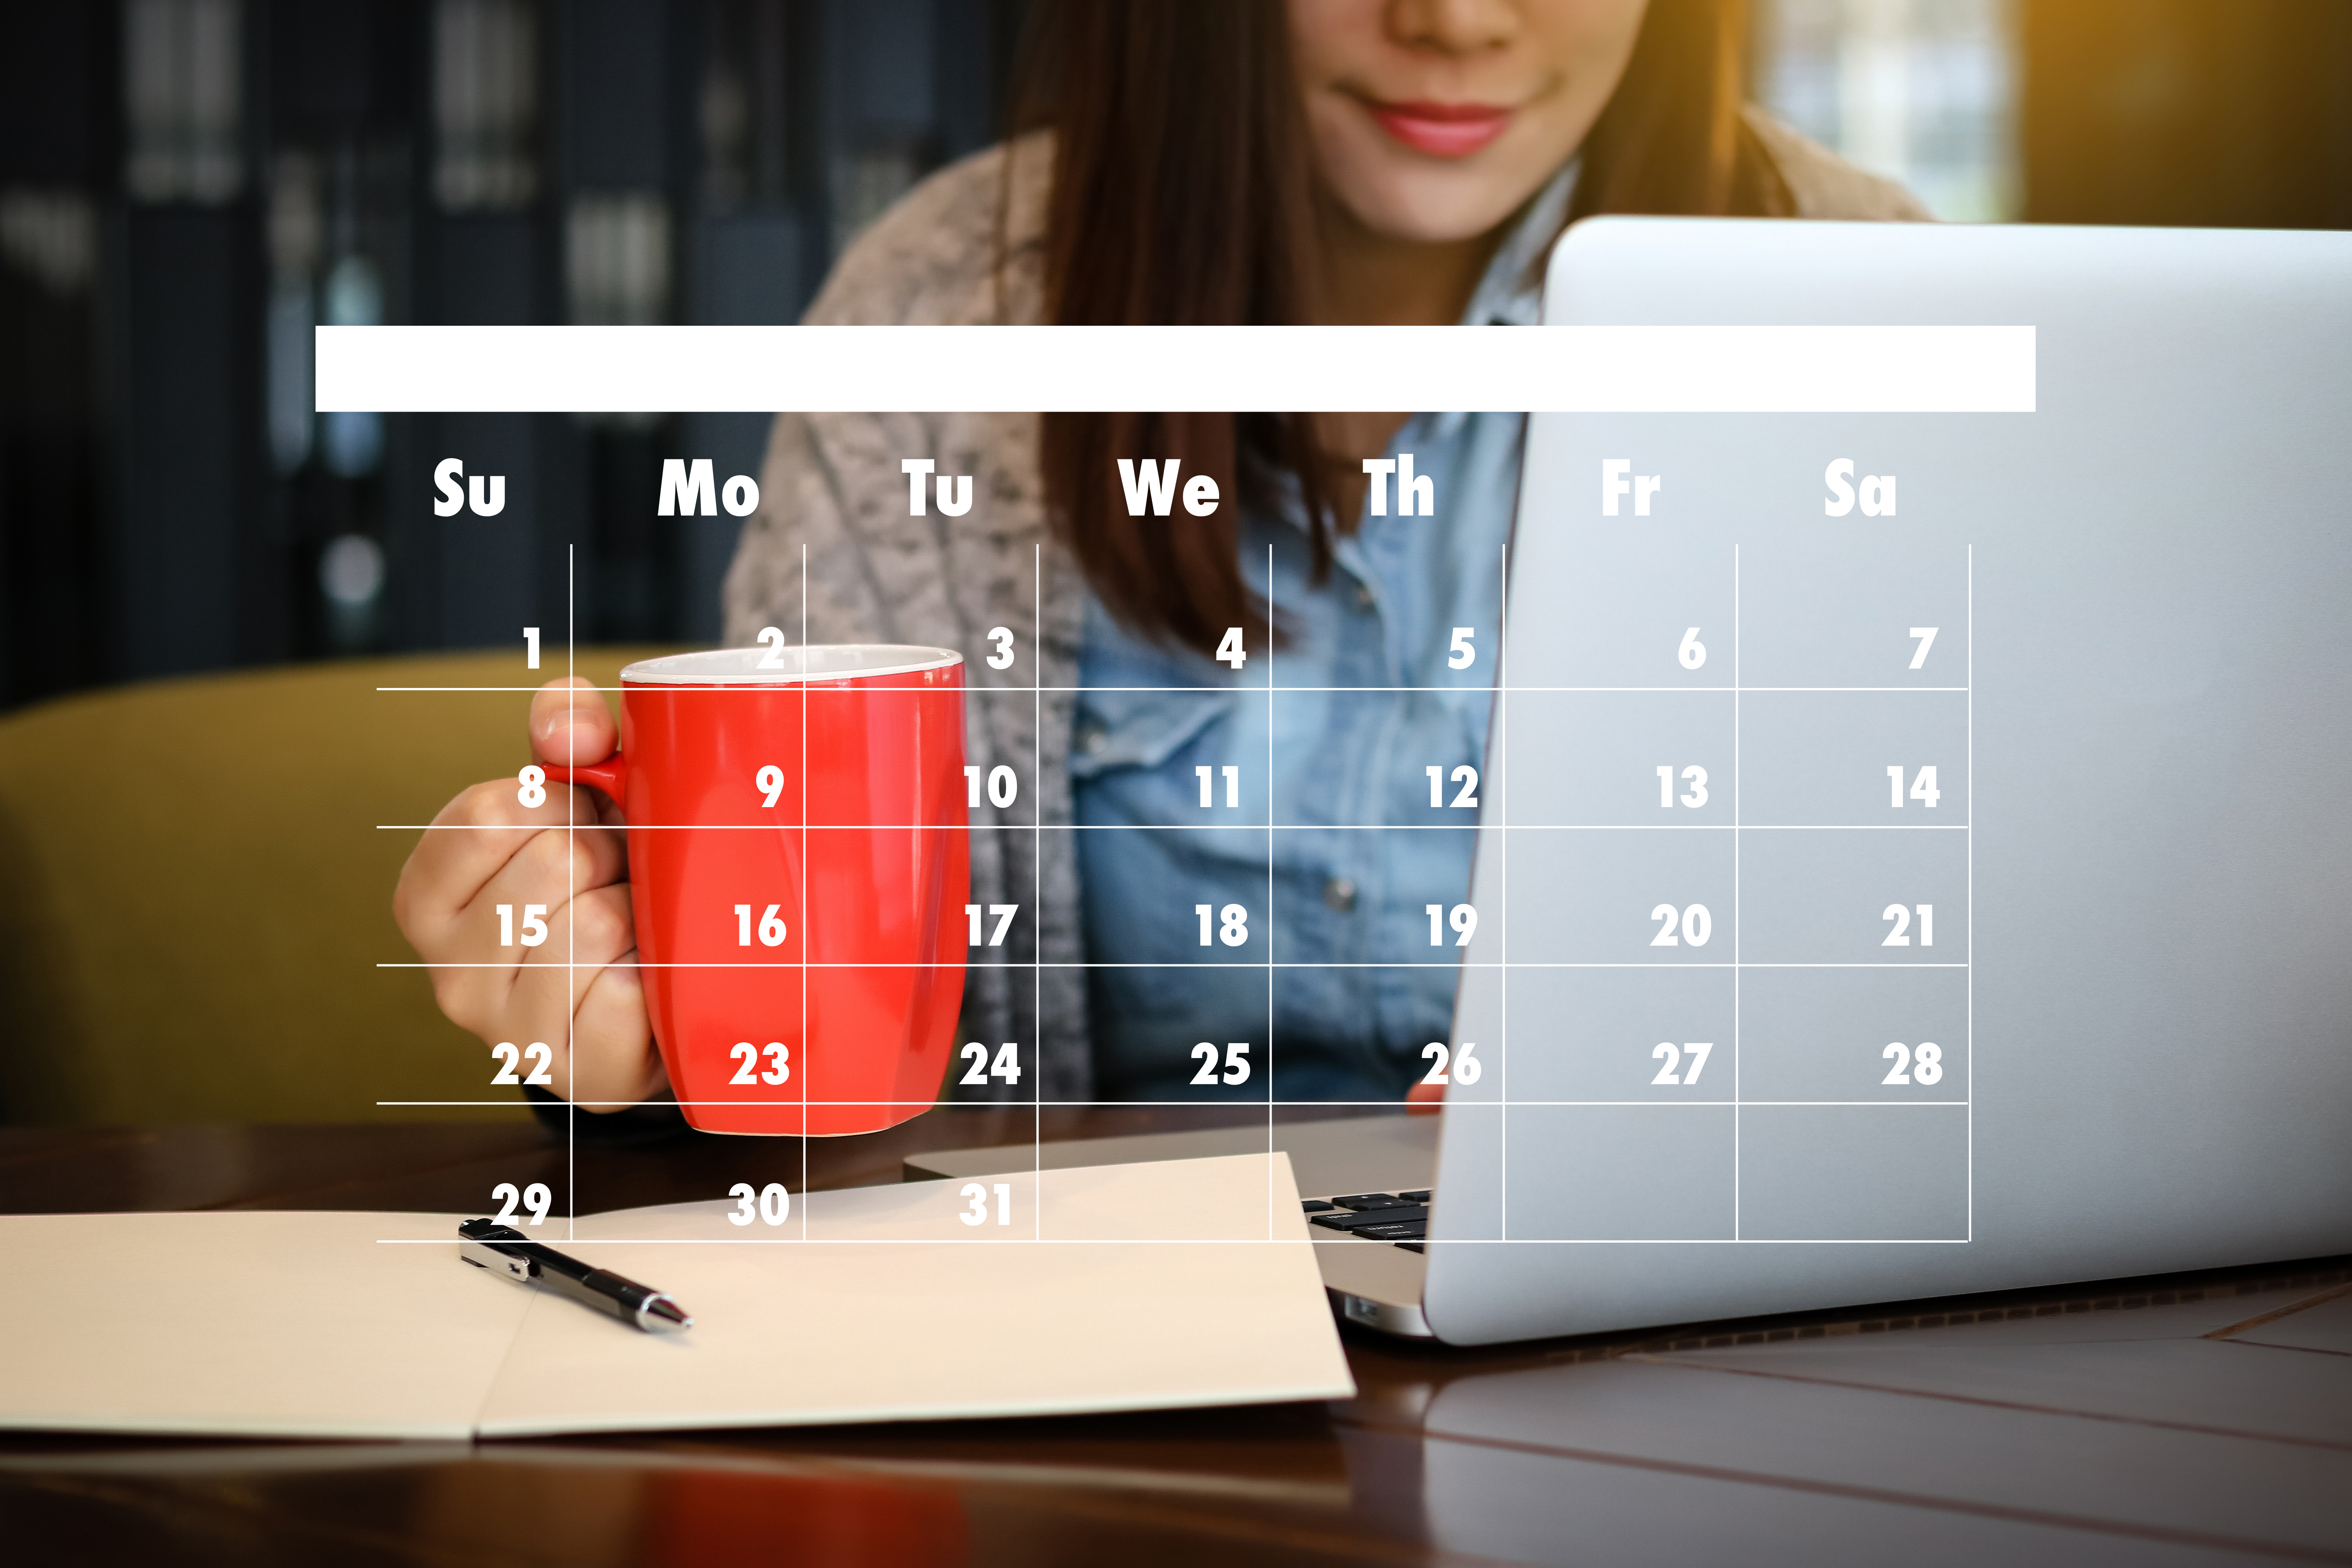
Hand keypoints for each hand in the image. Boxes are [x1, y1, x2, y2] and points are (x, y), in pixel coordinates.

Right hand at [393, 678, 663, 1108]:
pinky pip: (625, 995)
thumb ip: (570, 731)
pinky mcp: (576, 1071)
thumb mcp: (581, 792)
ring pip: (592, 925)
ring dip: (639, 911)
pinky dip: (657, 972)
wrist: (656, 984)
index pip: (489, 812)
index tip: (583, 817)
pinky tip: (650, 975)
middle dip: (609, 854)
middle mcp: (449, 970)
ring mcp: (507, 1030)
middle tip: (620, 878)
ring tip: (635, 926)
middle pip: (552, 863)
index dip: (560, 800)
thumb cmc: (606, 878)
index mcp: (428, 895)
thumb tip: (570, 727)